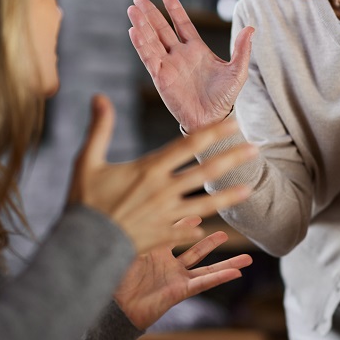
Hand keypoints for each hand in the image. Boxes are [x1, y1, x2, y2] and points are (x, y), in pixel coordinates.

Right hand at [68, 94, 255, 252]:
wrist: (84, 243)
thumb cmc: (85, 201)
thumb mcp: (87, 161)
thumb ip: (99, 128)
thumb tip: (98, 96)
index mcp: (148, 169)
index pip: (188, 146)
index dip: (213, 133)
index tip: (232, 124)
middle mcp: (163, 190)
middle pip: (205, 171)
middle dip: (232, 159)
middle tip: (255, 149)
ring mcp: (167, 215)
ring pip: (207, 204)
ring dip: (229, 195)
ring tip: (250, 188)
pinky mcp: (165, 235)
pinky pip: (191, 229)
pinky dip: (205, 226)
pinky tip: (221, 226)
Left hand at [114, 216, 252, 329]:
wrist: (113, 306)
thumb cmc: (113, 277)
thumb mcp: (130, 246)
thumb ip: (143, 230)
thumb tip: (144, 208)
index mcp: (155, 252)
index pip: (175, 234)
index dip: (186, 223)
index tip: (198, 213)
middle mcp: (169, 266)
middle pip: (196, 251)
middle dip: (211, 242)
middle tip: (226, 233)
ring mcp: (176, 279)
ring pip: (207, 268)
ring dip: (227, 263)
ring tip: (248, 258)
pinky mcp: (180, 291)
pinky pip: (204, 282)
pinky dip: (221, 277)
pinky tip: (237, 272)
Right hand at [128, 0, 254, 131]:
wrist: (212, 119)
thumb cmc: (224, 98)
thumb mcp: (237, 71)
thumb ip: (242, 49)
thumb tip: (251, 27)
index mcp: (196, 50)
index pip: (182, 25)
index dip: (174, 10)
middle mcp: (180, 55)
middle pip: (161, 29)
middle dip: (150, 14)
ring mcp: (169, 65)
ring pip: (152, 41)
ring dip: (142, 25)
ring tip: (132, 10)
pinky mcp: (161, 77)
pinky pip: (149, 58)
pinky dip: (141, 44)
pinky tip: (134, 31)